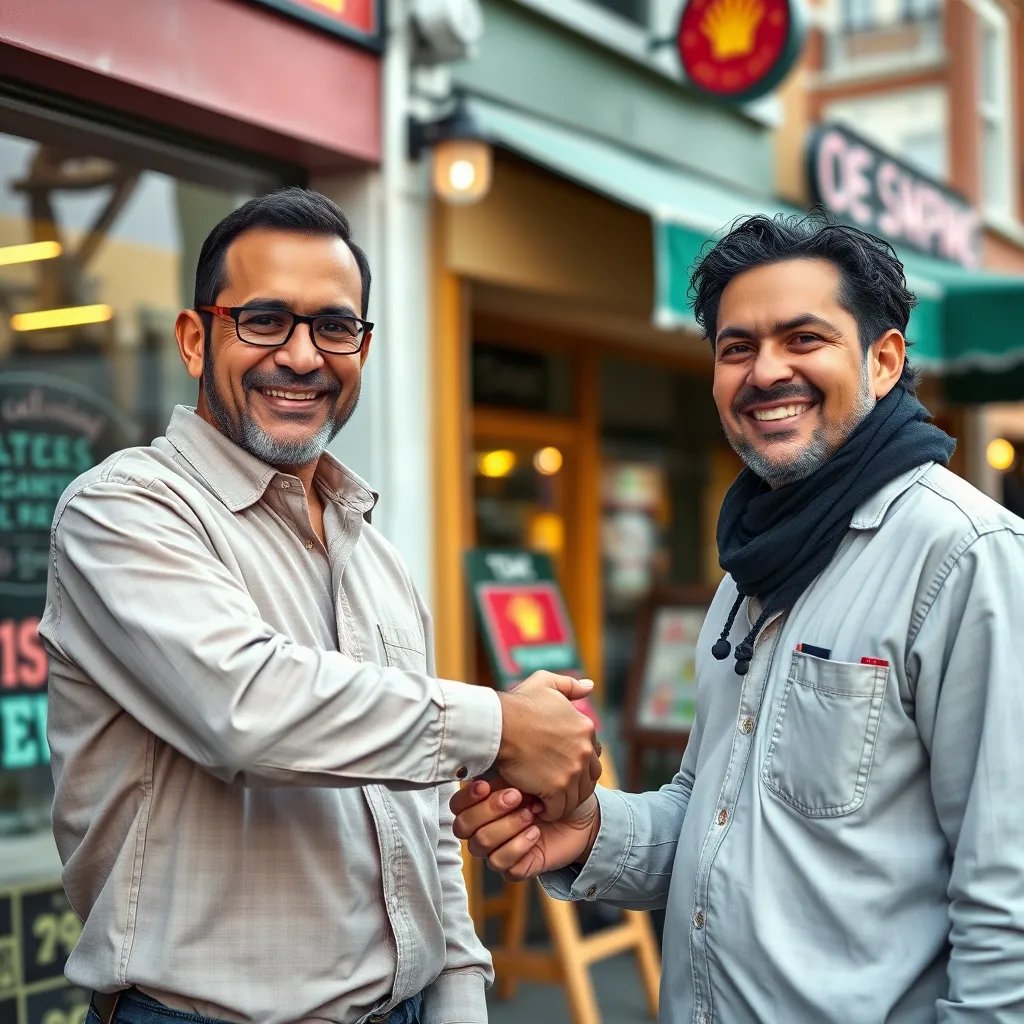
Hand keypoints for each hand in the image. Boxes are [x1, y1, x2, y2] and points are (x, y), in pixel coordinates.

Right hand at [451, 777, 599, 880]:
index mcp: (481, 804)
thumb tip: (484, 767)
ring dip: (507, 826)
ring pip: (481, 844)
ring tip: (531, 814)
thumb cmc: (551, 790)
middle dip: (490, 810)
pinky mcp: (514, 868)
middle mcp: (483, 828)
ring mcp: (496, 850)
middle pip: (463, 826)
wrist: (580, 815)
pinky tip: (535, 832)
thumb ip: (502, 774)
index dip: (467, 797)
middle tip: (517, 796)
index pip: (457, 806)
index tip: (486, 785)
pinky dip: (519, 846)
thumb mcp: (527, 776)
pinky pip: (502, 863)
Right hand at [495, 672, 601, 820]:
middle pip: (590, 779)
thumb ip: (570, 686)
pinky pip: (559, 809)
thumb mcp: (546, 684)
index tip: (559, 766)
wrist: (499, 723)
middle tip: (554, 787)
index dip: (577, 763)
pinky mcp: (557, 787)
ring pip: (576, 797)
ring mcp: (572, 770)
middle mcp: (585, 750)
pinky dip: (549, 811)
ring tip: (545, 799)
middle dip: (575, 785)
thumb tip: (590, 686)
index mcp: (586, 728)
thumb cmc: (518, 704)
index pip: (593, 755)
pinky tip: (536, 805)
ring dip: (562, 800)